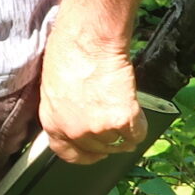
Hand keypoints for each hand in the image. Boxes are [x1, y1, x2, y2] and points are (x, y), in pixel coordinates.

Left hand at [37, 34, 145, 165]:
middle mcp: (75, 131)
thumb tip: (76, 116)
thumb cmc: (67, 52)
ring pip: (120, 143)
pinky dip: (140, 124)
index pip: (69, 154)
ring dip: (125, 131)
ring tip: (124, 109)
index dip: (86, 154)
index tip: (95, 152)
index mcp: (53, 123)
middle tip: (114, 120)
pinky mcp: (122, 120)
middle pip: (99, 149)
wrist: (88, 40)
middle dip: (108, 138)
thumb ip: (65, 110)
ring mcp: (99, 129)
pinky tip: (136, 109)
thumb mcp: (54, 88)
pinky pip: (138, 133)